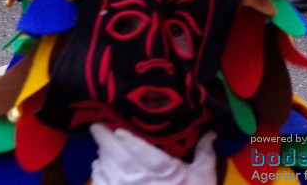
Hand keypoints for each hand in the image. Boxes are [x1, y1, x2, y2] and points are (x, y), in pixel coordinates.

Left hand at [89, 125, 215, 184]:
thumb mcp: (204, 175)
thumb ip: (204, 152)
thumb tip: (211, 131)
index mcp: (164, 171)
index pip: (142, 150)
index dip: (129, 139)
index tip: (118, 128)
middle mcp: (142, 181)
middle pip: (119, 157)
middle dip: (105, 140)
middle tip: (96, 126)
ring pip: (107, 170)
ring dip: (102, 156)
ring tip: (100, 146)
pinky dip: (98, 173)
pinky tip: (98, 165)